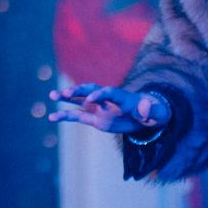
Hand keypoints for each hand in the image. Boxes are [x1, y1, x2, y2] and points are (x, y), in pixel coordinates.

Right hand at [44, 82, 167, 136]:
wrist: (144, 117)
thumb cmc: (152, 113)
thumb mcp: (155, 113)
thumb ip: (149, 111)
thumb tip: (144, 110)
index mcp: (122, 97)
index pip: (108, 93)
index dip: (100, 95)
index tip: (90, 100)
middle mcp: (107, 100)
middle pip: (90, 90)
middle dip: (78, 90)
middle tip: (65, 92)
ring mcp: (99, 108)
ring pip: (80, 100)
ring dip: (66, 97)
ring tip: (52, 95)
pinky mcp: (95, 118)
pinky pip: (77, 116)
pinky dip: (65, 116)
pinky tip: (52, 117)